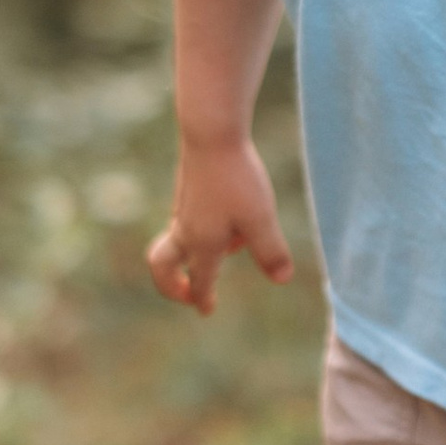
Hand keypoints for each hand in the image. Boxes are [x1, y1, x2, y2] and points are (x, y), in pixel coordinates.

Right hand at [146, 136, 295, 313]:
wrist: (211, 134)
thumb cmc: (236, 180)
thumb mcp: (261, 219)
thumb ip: (271, 252)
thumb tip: (282, 279)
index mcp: (202, 245)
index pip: (199, 281)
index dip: (203, 299)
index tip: (206, 310)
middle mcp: (186, 230)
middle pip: (162, 267)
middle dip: (171, 285)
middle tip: (188, 293)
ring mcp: (183, 209)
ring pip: (178, 242)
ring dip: (196, 254)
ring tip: (237, 241)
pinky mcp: (187, 191)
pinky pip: (186, 222)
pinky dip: (203, 230)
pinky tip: (232, 212)